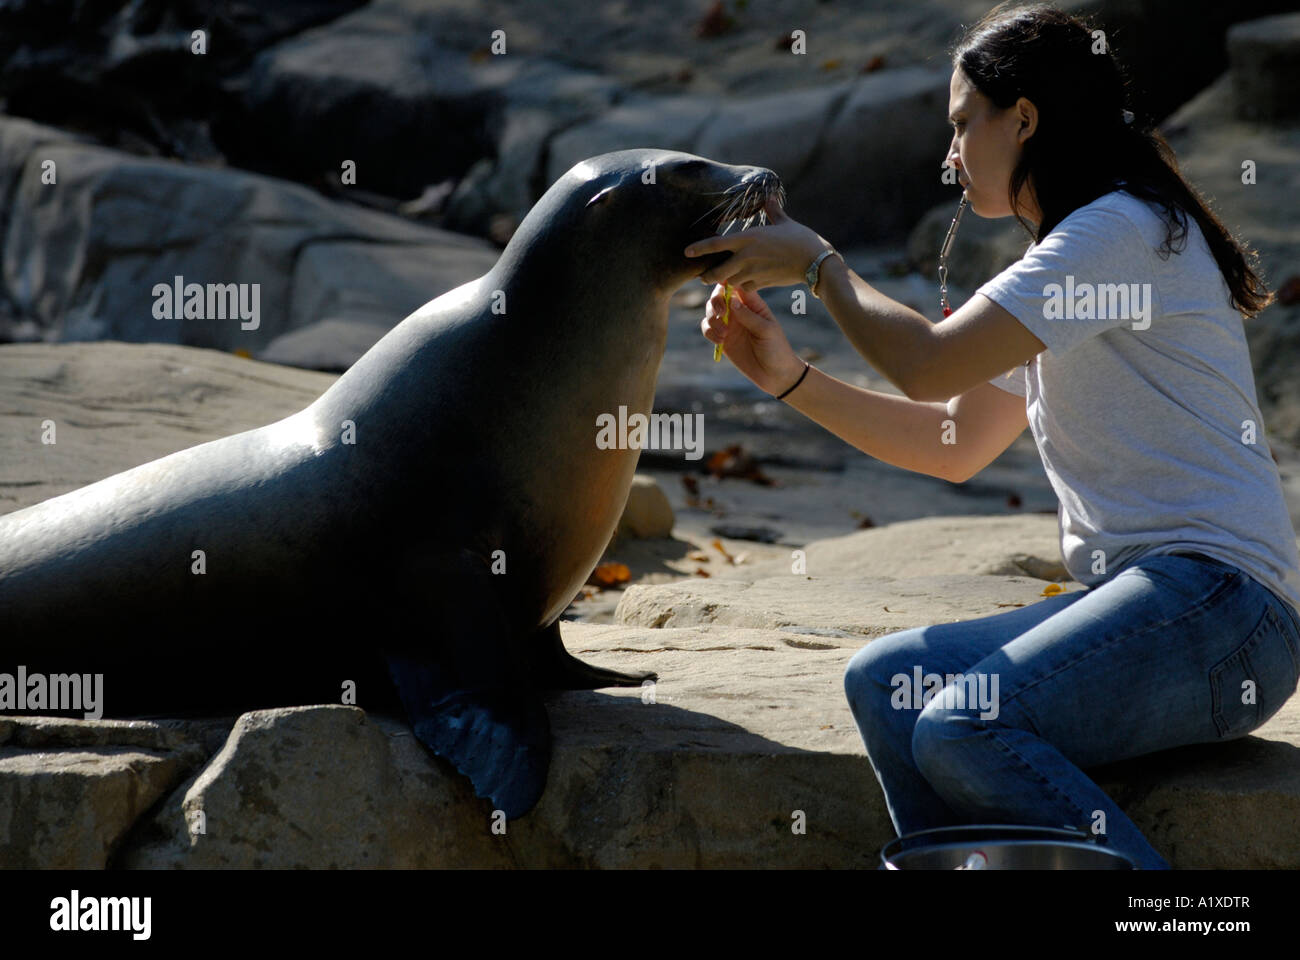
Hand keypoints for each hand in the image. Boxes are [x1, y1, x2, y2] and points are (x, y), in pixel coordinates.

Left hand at [684, 198, 828, 289]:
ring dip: (725, 282)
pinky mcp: (761, 284)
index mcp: (748, 238)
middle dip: (707, 276)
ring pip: (729, 282)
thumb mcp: (784, 222)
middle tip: (703, 276)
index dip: (699, 249)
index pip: (716, 244)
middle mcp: (746, 256)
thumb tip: (770, 196)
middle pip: (716, 272)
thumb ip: (773, 211)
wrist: (815, 262)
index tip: (687, 252)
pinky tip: (744, 284)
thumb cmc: (801, 239)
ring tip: (723, 279)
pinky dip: (742, 287)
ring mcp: (753, 272)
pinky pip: (744, 288)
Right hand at [700, 282, 806, 394]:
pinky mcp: (722, 339)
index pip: (736, 285)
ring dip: (712, 320)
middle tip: (722, 314)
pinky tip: (721, 341)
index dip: (726, 281)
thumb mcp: (766, 330)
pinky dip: (709, 332)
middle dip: (715, 302)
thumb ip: (748, 316)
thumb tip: (732, 301)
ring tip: (724, 335)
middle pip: (718, 296)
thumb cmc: (776, 348)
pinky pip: (708, 329)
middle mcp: (739, 311)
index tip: (721, 284)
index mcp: (753, 303)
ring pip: (710, 312)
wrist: (775, 374)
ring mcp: (729, 325)